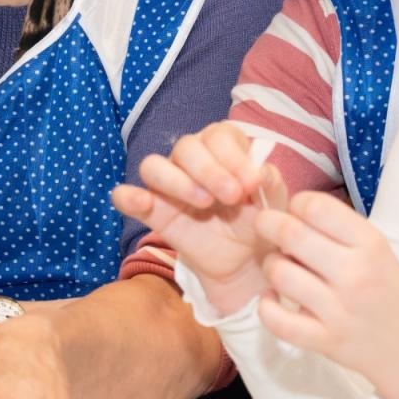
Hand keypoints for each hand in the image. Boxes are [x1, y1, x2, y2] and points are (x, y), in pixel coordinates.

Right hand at [112, 122, 286, 314]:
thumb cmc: (258, 221)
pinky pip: (126, 196)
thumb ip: (270, 184)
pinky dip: (127, 196)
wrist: (245, 262)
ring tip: (205, 204)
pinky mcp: (152, 211)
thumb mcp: (273, 203)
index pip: (219, 136)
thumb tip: (261, 172)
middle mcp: (192, 159)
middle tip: (233, 196)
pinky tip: (142, 202)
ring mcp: (168, 184)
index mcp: (223, 148)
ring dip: (177, 181)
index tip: (252, 183)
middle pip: (186, 146)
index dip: (233, 156)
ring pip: (154, 165)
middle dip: (210, 170)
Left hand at [254, 191, 398, 398]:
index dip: (296, 204)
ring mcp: (339, 310)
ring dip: (269, 265)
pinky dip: (266, 307)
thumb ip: (338, 230)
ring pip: (279, 273)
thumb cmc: (390, 292)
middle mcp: (355, 273)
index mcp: (370, 244)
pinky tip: (272, 300)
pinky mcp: (326, 340)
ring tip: (277, 268)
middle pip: (290, 234)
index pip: (317, 206)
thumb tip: (290, 210)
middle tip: (266, 227)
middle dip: (268, 224)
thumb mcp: (378, 250)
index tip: (294, 211)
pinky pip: (278, 321)